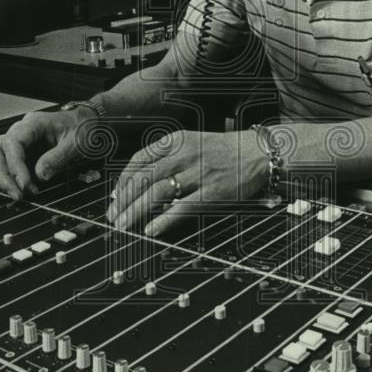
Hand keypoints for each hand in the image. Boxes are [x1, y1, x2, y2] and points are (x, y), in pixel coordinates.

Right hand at [0, 108, 94, 199]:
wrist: (89, 122)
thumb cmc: (83, 127)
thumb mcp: (76, 143)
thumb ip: (58, 158)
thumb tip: (40, 175)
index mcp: (34, 123)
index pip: (13, 143)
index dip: (15, 166)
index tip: (24, 184)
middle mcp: (22, 131)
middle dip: (3, 176)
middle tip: (17, 194)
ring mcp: (21, 142)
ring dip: (6, 179)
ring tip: (22, 194)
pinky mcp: (24, 153)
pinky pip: (9, 166)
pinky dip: (13, 179)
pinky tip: (25, 189)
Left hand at [106, 130, 268, 237]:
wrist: (257, 153)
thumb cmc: (222, 152)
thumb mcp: (190, 144)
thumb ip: (165, 159)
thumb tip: (137, 185)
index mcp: (175, 141)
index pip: (138, 161)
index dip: (121, 182)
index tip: (114, 198)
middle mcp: (183, 155)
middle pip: (143, 178)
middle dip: (123, 201)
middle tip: (113, 217)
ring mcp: (197, 173)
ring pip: (157, 193)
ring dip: (136, 212)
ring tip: (125, 226)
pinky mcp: (212, 192)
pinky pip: (181, 208)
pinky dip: (162, 220)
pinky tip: (151, 230)